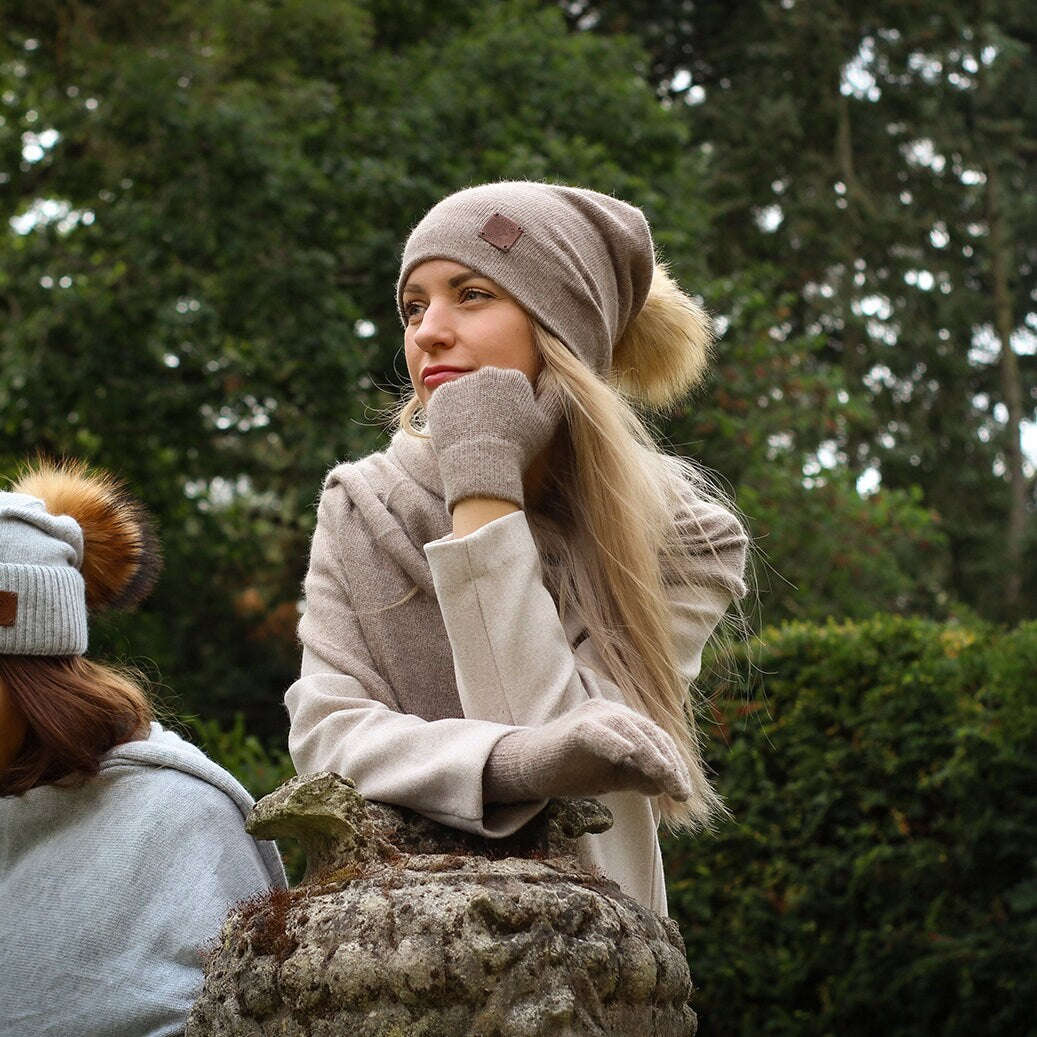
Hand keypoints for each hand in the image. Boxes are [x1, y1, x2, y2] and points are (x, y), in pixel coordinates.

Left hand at [425, 367, 563, 511]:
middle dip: (486, 403)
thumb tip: (557, 378)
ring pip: (465, 392)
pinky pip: (446, 400)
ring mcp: (462, 382)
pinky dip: (450, 413)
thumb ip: (555, 397)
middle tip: (488, 431)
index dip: (507, 408)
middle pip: (486, 386)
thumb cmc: (517, 447)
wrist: (481, 463)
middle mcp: (487, 373)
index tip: (506, 426)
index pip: (509, 387)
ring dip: (468, 408)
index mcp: (513, 376)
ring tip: (472, 433)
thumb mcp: (546, 423)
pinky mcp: (441, 394)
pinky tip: (458, 430)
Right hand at [483, 699, 691, 802]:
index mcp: (623, 721)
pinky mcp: (574, 729)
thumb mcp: (614, 776)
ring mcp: (591, 716)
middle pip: (648, 733)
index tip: (684, 792)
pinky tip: (627, 754)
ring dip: (650, 755)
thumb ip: (639, 776)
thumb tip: (667, 786)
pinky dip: (613, 742)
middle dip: (668, 763)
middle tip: (680, 792)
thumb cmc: (573, 770)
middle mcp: (610, 711)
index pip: (657, 738)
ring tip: (664, 776)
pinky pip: (597, 733)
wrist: (529, 769)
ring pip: (629, 730)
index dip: (675, 763)